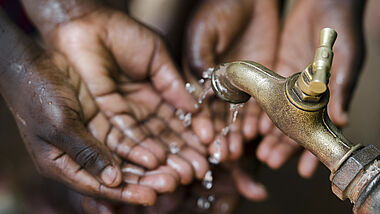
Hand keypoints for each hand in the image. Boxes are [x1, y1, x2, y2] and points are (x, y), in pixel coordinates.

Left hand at [38, 6, 210, 185]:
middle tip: (199, 170)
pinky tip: (155, 162)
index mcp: (155, 93)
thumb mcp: (157, 55)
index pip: (177, 120)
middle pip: (163, 136)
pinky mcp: (103, 115)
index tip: (209, 150)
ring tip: (182, 174)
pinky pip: (123, 135)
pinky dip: (138, 149)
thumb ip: (173, 83)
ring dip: (163, 159)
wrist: (88, 24)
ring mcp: (122, 113)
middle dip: (182, 153)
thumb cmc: (123, 33)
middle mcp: (140, 108)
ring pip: (146, 140)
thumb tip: (195, 108)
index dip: (193, 136)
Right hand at [186, 0, 279, 161]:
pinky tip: (256, 134)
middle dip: (220, 135)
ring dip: (237, 134)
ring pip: (238, 116)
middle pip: (218, 115)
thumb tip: (196, 84)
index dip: (201, 121)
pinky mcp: (260, 82)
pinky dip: (257, 121)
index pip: (198, 103)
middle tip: (224, 153)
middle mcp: (219, 84)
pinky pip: (259, 106)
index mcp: (200, 74)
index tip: (206, 137)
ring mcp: (240, 85)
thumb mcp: (204, 30)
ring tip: (238, 150)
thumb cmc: (221, 9)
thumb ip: (199, 56)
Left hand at [257, 0, 365, 177]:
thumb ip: (341, 87)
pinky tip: (252, 126)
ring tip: (259, 151)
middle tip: (270, 161)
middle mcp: (308, 94)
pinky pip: (265, 95)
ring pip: (278, 116)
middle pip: (294, 128)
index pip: (319, 129)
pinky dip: (259, 112)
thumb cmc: (342, 29)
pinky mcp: (278, 70)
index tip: (302, 170)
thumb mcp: (346, 59)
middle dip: (283, 147)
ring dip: (269, 135)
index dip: (311, 150)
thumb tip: (343, 119)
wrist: (324, 1)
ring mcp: (292, 84)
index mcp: (327, 96)